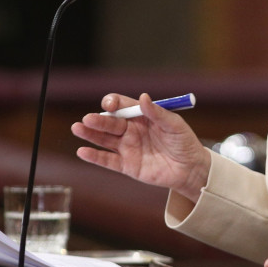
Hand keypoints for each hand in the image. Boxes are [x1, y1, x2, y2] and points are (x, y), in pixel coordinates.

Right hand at [72, 93, 210, 201]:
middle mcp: (131, 130)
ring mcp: (127, 148)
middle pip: (110, 123)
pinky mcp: (127, 166)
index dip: (113, 103)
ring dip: (90, 134)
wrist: (190, 169)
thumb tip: (143, 97)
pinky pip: (108, 160)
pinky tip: (82, 151)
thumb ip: (158, 112)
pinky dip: (95, 156)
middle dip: (98, 120)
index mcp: (141, 116)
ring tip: (77, 128)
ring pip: (104, 140)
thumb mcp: (175, 124)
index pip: (122, 105)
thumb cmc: (184, 142)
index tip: (109, 105)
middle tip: (87, 119)